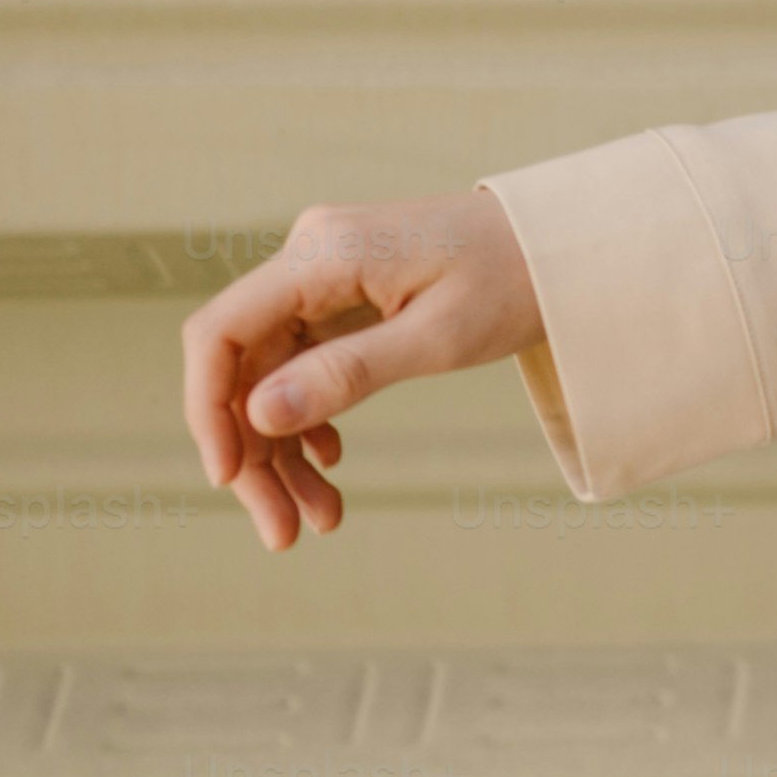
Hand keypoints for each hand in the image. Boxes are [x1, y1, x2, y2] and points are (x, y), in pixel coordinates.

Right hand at [177, 188, 548, 552]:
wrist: (567, 243)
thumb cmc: (517, 280)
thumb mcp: (438, 338)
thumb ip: (348, 374)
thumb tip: (259, 416)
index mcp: (323, 253)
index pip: (220, 333)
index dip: (209, 411)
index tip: (229, 480)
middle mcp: (310, 255)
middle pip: (243, 364)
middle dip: (255, 453)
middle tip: (284, 533)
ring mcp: (324, 275)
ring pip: (271, 373)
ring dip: (284, 449)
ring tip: (321, 518)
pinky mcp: (344, 295)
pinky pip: (303, 362)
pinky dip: (311, 417)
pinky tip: (330, 462)